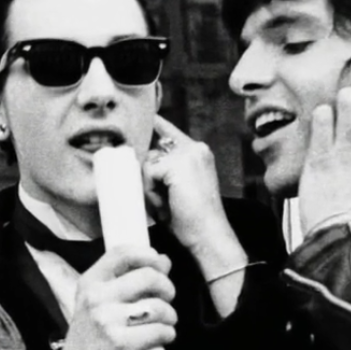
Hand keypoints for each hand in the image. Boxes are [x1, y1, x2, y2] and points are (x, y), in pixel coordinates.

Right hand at [44, 247, 176, 349]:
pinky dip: (168, 336)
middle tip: (166, 299)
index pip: (122, 253)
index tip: (158, 265)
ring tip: (162, 324)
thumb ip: (127, 281)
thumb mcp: (97, 305)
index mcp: (89, 284)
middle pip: (149, 276)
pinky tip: (158, 340)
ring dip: (170, 316)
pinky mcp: (124, 345)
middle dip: (167, 288)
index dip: (148, 255)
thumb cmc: (90, 341)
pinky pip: (163, 331)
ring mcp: (109, 322)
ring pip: (160, 306)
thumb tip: (163, 260)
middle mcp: (97, 299)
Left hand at [143, 116, 236, 258]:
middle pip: (152, 153)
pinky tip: (165, 204)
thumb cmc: (192, 218)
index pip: (172, 133)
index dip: (159, 125)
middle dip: (149, 179)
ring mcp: (187, 154)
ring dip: (149, 187)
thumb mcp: (178, 189)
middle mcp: (195, 148)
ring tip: (166, 204)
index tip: (151, 116)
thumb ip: (166, 173)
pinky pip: (147, 174)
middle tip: (164, 201)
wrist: (208, 233)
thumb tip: (142, 164)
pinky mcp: (177, 164)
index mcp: (198, 153)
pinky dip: (150, 192)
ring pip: (148, 165)